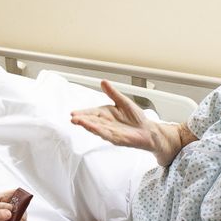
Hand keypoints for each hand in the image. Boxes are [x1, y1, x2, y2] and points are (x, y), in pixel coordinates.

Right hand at [71, 81, 193, 165]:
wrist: (148, 130)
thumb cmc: (136, 118)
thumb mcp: (123, 101)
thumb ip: (112, 93)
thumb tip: (103, 81)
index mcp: (106, 114)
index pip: (92, 113)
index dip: (83, 113)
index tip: (73, 113)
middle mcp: (106, 123)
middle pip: (91, 121)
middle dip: (82, 120)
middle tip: (72, 118)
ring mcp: (111, 132)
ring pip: (97, 128)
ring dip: (87, 126)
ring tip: (78, 122)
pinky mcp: (117, 139)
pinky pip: (107, 135)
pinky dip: (100, 131)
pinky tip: (93, 129)